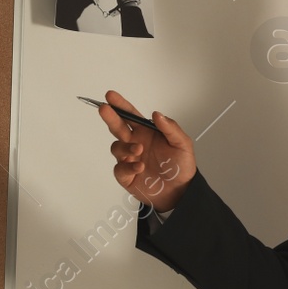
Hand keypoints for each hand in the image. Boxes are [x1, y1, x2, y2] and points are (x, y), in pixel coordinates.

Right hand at [100, 89, 195, 213]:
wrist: (180, 192)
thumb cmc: (180, 167)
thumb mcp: (182, 144)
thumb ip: (170, 128)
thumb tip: (157, 114)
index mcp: (147, 133)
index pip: (131, 115)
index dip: (120, 105)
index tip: (110, 96)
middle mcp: (135, 143)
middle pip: (118, 127)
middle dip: (111, 117)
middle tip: (105, 109)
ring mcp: (129, 159)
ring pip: (117, 147)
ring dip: (125, 147)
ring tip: (139, 150)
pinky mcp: (126, 175)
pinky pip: (120, 168)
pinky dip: (128, 166)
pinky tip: (139, 166)